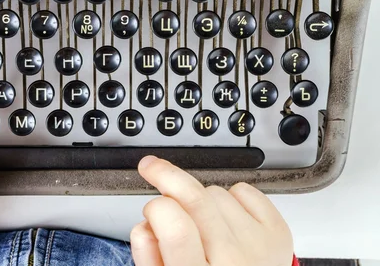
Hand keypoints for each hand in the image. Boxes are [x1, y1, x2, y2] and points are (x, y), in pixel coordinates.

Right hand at [130, 156, 293, 265]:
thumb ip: (149, 256)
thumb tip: (145, 224)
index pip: (177, 229)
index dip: (157, 208)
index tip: (151, 207)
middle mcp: (232, 260)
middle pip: (197, 199)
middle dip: (167, 174)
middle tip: (151, 167)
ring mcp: (258, 245)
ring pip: (215, 191)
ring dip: (200, 198)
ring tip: (203, 224)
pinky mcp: (277, 231)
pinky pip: (243, 190)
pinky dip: (230, 196)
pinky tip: (227, 219)